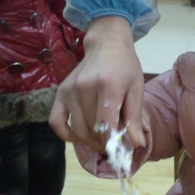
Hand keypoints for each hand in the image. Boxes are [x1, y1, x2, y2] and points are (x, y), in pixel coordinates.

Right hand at [49, 16, 145, 151]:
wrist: (106, 45)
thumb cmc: (125, 67)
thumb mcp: (137, 89)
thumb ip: (134, 118)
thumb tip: (138, 145)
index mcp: (108, 86)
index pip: (106, 125)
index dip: (113, 143)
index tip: (121, 150)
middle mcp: (85, 88)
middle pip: (91, 131)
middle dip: (104, 144)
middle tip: (114, 145)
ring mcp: (69, 91)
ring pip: (77, 130)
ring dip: (90, 142)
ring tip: (102, 141)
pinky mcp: (60, 93)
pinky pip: (56, 123)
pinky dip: (67, 135)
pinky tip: (79, 136)